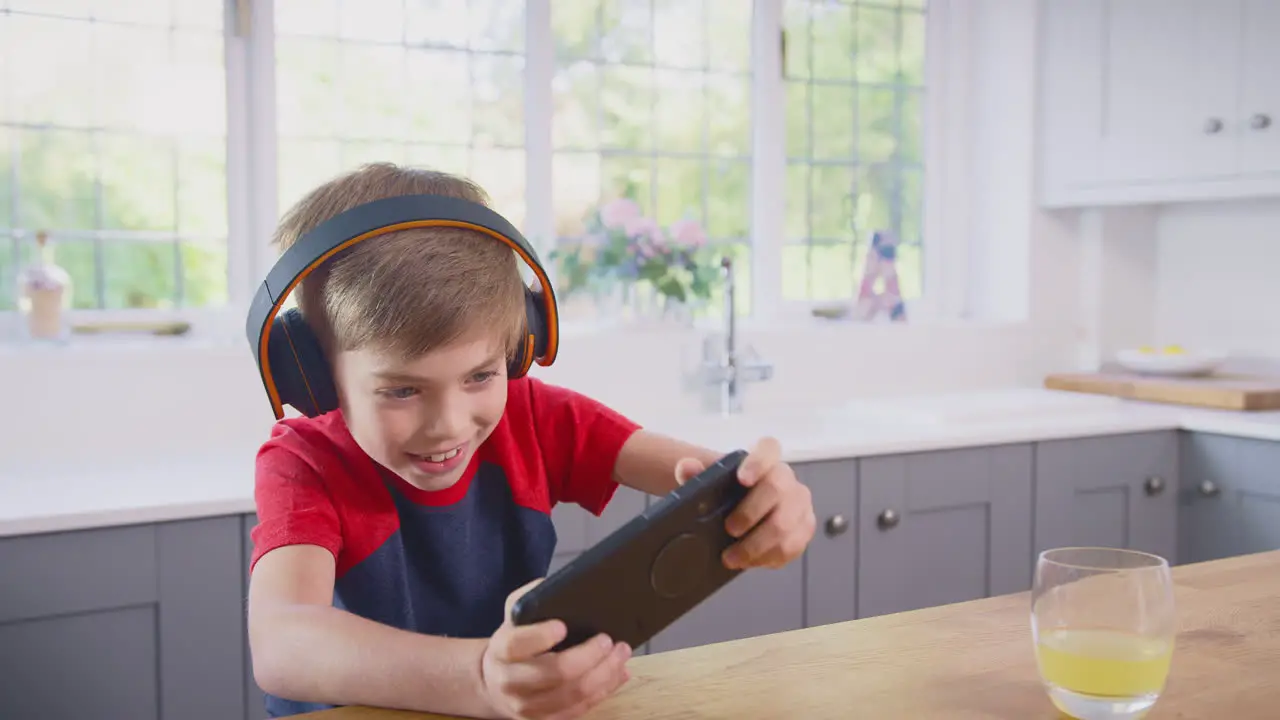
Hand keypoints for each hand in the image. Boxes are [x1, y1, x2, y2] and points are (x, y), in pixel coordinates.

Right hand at [480, 579, 631, 719]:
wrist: (496, 682)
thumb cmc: (514, 643)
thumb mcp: (513, 615)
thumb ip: (529, 597)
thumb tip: (552, 585)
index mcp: (502, 650)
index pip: (517, 644)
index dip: (540, 636)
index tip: (563, 626)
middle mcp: (512, 682)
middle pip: (554, 673)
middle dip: (588, 656)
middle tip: (608, 640)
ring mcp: (528, 706)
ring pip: (573, 695)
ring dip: (604, 674)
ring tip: (621, 653)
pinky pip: (580, 710)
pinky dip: (605, 691)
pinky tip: (618, 674)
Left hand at [675, 437, 815, 569]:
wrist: (743, 509)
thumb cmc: (728, 492)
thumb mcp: (710, 482)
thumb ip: (695, 473)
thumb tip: (686, 467)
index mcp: (765, 459)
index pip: (768, 449)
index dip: (758, 462)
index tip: (743, 479)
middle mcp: (786, 478)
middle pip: (777, 490)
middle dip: (750, 513)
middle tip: (729, 530)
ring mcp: (800, 503)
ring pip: (785, 525)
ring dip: (756, 546)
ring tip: (732, 557)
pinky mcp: (805, 528)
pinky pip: (792, 546)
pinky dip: (768, 558)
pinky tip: (751, 561)